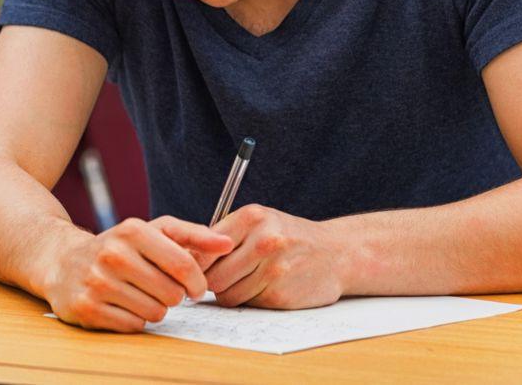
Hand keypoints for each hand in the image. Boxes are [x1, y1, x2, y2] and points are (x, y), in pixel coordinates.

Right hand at [42, 215, 232, 331]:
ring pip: (154, 313)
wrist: (64, 262)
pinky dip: (135, 320)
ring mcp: (97, 282)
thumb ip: (193, 235)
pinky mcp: (87, 308)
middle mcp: (112, 254)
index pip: (184, 266)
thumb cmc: (120, 246)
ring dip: (154, 309)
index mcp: (133, 231)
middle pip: (171, 294)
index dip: (198, 283)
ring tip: (141, 295)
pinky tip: (124, 305)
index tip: (196, 289)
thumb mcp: (155, 231)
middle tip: (161, 289)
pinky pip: (133, 326)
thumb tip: (227, 243)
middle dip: (173, 296)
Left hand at [205, 204, 346, 308]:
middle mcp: (264, 241)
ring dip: (230, 293)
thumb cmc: (289, 237)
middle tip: (222, 278)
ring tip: (246, 280)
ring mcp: (273, 269)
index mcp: (252, 217)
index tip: (196, 269)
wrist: (336, 253)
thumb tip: (185, 257)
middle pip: (212, 276)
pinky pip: (245, 304)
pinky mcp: (279, 294)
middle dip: (212, 281)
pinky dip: (248, 300)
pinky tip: (264, 287)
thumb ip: (225, 235)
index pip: (204, 249)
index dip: (196, 263)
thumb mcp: (260, 221)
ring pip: (226, 294)